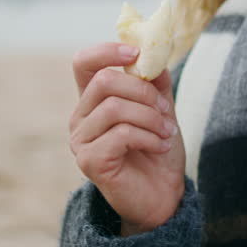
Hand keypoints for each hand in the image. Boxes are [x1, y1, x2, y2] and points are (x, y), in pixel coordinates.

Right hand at [69, 43, 184, 235]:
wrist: (163, 196)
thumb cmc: (157, 151)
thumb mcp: (161, 110)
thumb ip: (155, 83)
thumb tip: (154, 57)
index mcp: (93, 101)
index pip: (84, 63)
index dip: (107, 51)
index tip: (137, 53)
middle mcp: (80, 118)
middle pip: (104, 81)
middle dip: (143, 92)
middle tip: (165, 110)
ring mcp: (81, 140)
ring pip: (114, 108)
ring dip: (150, 117)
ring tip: (166, 132)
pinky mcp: (90, 161)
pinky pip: (121, 134)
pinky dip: (148, 137)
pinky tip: (159, 146)